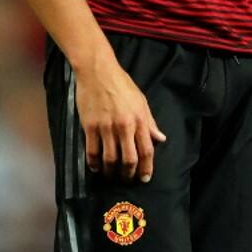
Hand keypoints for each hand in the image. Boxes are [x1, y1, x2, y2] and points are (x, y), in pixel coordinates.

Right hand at [75, 56, 166, 181]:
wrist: (98, 71)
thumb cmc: (122, 84)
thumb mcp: (141, 101)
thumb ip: (150, 122)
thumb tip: (161, 138)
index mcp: (139, 119)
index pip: (146, 150)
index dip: (146, 168)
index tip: (145, 178)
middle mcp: (124, 126)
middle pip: (129, 159)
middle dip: (129, 174)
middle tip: (127, 179)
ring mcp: (106, 127)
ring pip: (110, 159)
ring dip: (111, 172)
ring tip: (111, 176)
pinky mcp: (90, 126)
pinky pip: (92, 151)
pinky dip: (94, 164)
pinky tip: (96, 168)